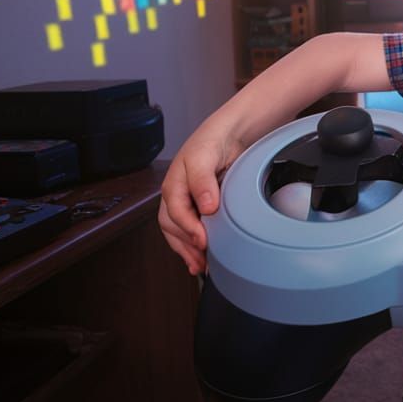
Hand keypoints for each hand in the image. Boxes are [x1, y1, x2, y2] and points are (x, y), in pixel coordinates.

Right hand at [158, 122, 243, 274]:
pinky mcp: (201, 209)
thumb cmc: (212, 141)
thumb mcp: (204, 156)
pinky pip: (192, 230)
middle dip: (185, 246)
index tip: (203, 240)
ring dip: (188, 251)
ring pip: (179, 233)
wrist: (229, 134)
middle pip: (173, 228)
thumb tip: (206, 206)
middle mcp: (178, 197)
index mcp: (173, 185)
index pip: (175, 212)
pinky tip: (202, 259)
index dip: (188, 228)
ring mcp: (188, 204)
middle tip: (201, 261)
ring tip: (200, 266)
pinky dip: (194, 246)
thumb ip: (202, 180)